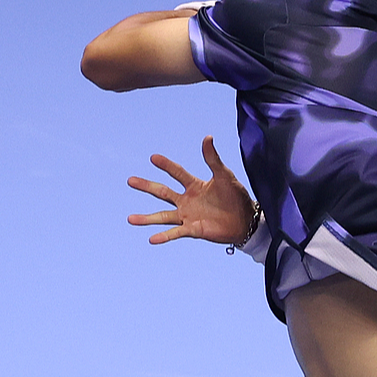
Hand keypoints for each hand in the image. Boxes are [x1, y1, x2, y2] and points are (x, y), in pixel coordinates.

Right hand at [126, 135, 256, 245]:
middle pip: (163, 192)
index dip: (166, 165)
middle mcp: (187, 200)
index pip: (177, 173)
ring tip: (130, 219)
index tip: (153, 158)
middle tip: (130, 180)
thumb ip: (213, 159)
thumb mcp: (225, 176)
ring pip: (163, 216)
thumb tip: (208, 137)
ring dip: (147, 218)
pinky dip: (164, 236)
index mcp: (195, 185)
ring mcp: (188, 215)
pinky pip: (176, 233)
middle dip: (147, 186)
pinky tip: (152, 238)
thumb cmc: (237, 197)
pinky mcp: (193, 230)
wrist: (247, 221)